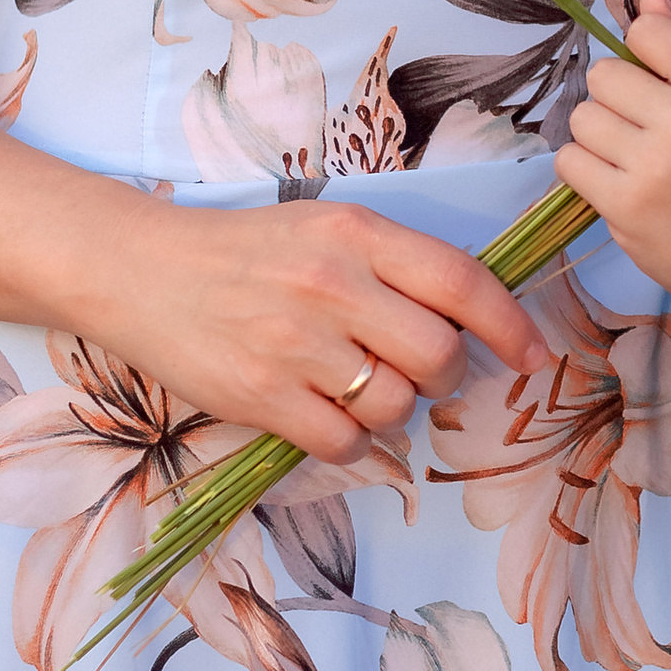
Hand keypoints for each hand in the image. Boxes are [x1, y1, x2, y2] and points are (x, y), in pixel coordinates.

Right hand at [83, 194, 552, 466]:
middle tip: (418, 371)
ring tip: (359, 389)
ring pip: (395, 405)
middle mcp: (331, 284)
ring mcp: (294, 343)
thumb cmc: (245, 252)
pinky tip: (328, 415)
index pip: (462, 281)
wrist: (141, 270)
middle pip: (438, 355)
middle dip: (444, 376)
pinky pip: (345, 441)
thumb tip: (472, 321)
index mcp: (356, 233)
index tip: (530, 354)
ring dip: (395, 410)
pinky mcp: (261, 395)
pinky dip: (351, 440)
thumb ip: (394, 265)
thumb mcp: (325, 229)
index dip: (510, 325)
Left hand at [555, 0, 670, 401]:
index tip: (655, 81)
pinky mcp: (623, 205)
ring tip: (629, 158)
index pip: (648, 33)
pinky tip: (614, 181)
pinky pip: (569, 160)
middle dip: (615, 99)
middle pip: (605, 75)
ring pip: (582, 118)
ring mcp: (653, 166)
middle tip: (642, 129)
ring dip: (597, 136)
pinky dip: (584, 169)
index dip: (642, 53)